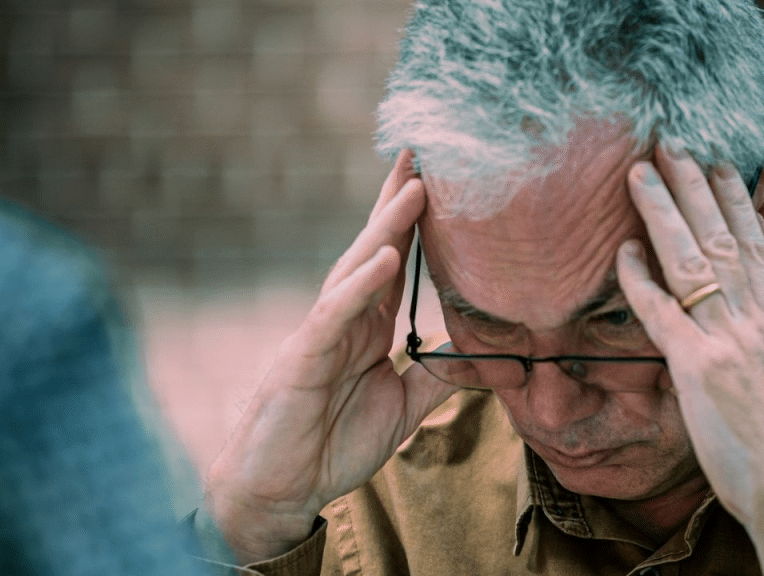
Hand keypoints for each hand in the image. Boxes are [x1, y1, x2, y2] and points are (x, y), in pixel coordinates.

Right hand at [204, 150, 456, 563]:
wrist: (283, 490)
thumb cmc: (333, 445)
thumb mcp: (403, 408)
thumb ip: (434, 376)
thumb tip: (476, 354)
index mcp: (369, 327)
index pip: (396, 263)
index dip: (418, 224)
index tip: (443, 181)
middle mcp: (346, 319)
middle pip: (375, 249)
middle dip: (399, 202)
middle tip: (424, 154)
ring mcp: (322, 334)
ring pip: (355, 270)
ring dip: (385, 228)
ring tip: (416, 189)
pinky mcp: (303, 359)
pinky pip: (335, 316)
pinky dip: (360, 287)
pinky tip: (385, 258)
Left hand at [616, 145, 763, 574]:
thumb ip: (752, 342)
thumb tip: (732, 324)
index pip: (757, 246)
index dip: (737, 201)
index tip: (721, 162)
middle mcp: (753, 319)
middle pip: (723, 238)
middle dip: (696, 187)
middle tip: (672, 143)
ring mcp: (726, 340)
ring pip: (694, 260)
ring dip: (664, 213)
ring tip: (641, 172)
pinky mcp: (699, 368)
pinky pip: (663, 314)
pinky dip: (640, 281)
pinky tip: (622, 251)